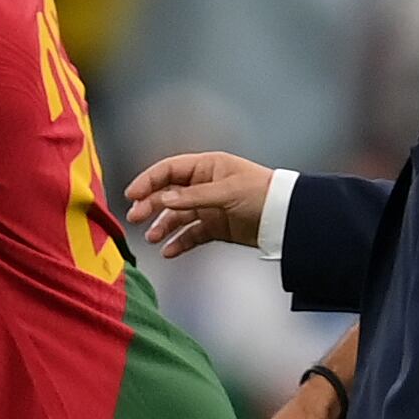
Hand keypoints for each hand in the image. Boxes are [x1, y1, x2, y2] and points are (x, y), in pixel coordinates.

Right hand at [125, 151, 273, 257]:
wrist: (286, 218)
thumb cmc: (262, 195)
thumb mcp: (226, 192)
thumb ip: (193, 197)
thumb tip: (163, 200)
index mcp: (207, 167)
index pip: (169, 170)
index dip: (148, 181)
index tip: (132, 194)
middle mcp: (205, 185)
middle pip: (168, 193)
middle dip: (150, 205)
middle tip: (135, 218)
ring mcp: (209, 207)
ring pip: (177, 216)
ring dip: (163, 226)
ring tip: (152, 238)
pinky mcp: (215, 227)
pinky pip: (191, 234)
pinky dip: (179, 242)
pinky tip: (169, 251)